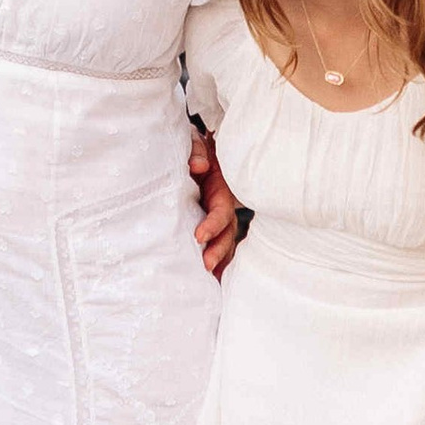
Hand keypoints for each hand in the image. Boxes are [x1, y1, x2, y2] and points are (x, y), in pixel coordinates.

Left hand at [189, 129, 238, 276]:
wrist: (201, 151)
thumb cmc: (198, 148)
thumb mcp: (197, 143)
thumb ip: (196, 152)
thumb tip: (198, 167)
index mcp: (222, 190)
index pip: (222, 211)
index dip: (213, 224)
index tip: (199, 236)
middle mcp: (223, 207)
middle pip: (227, 233)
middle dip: (218, 250)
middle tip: (205, 265)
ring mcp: (218, 217)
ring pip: (224, 242)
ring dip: (218, 260)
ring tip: (208, 278)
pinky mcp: (209, 223)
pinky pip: (216, 244)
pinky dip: (216, 261)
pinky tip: (209, 280)